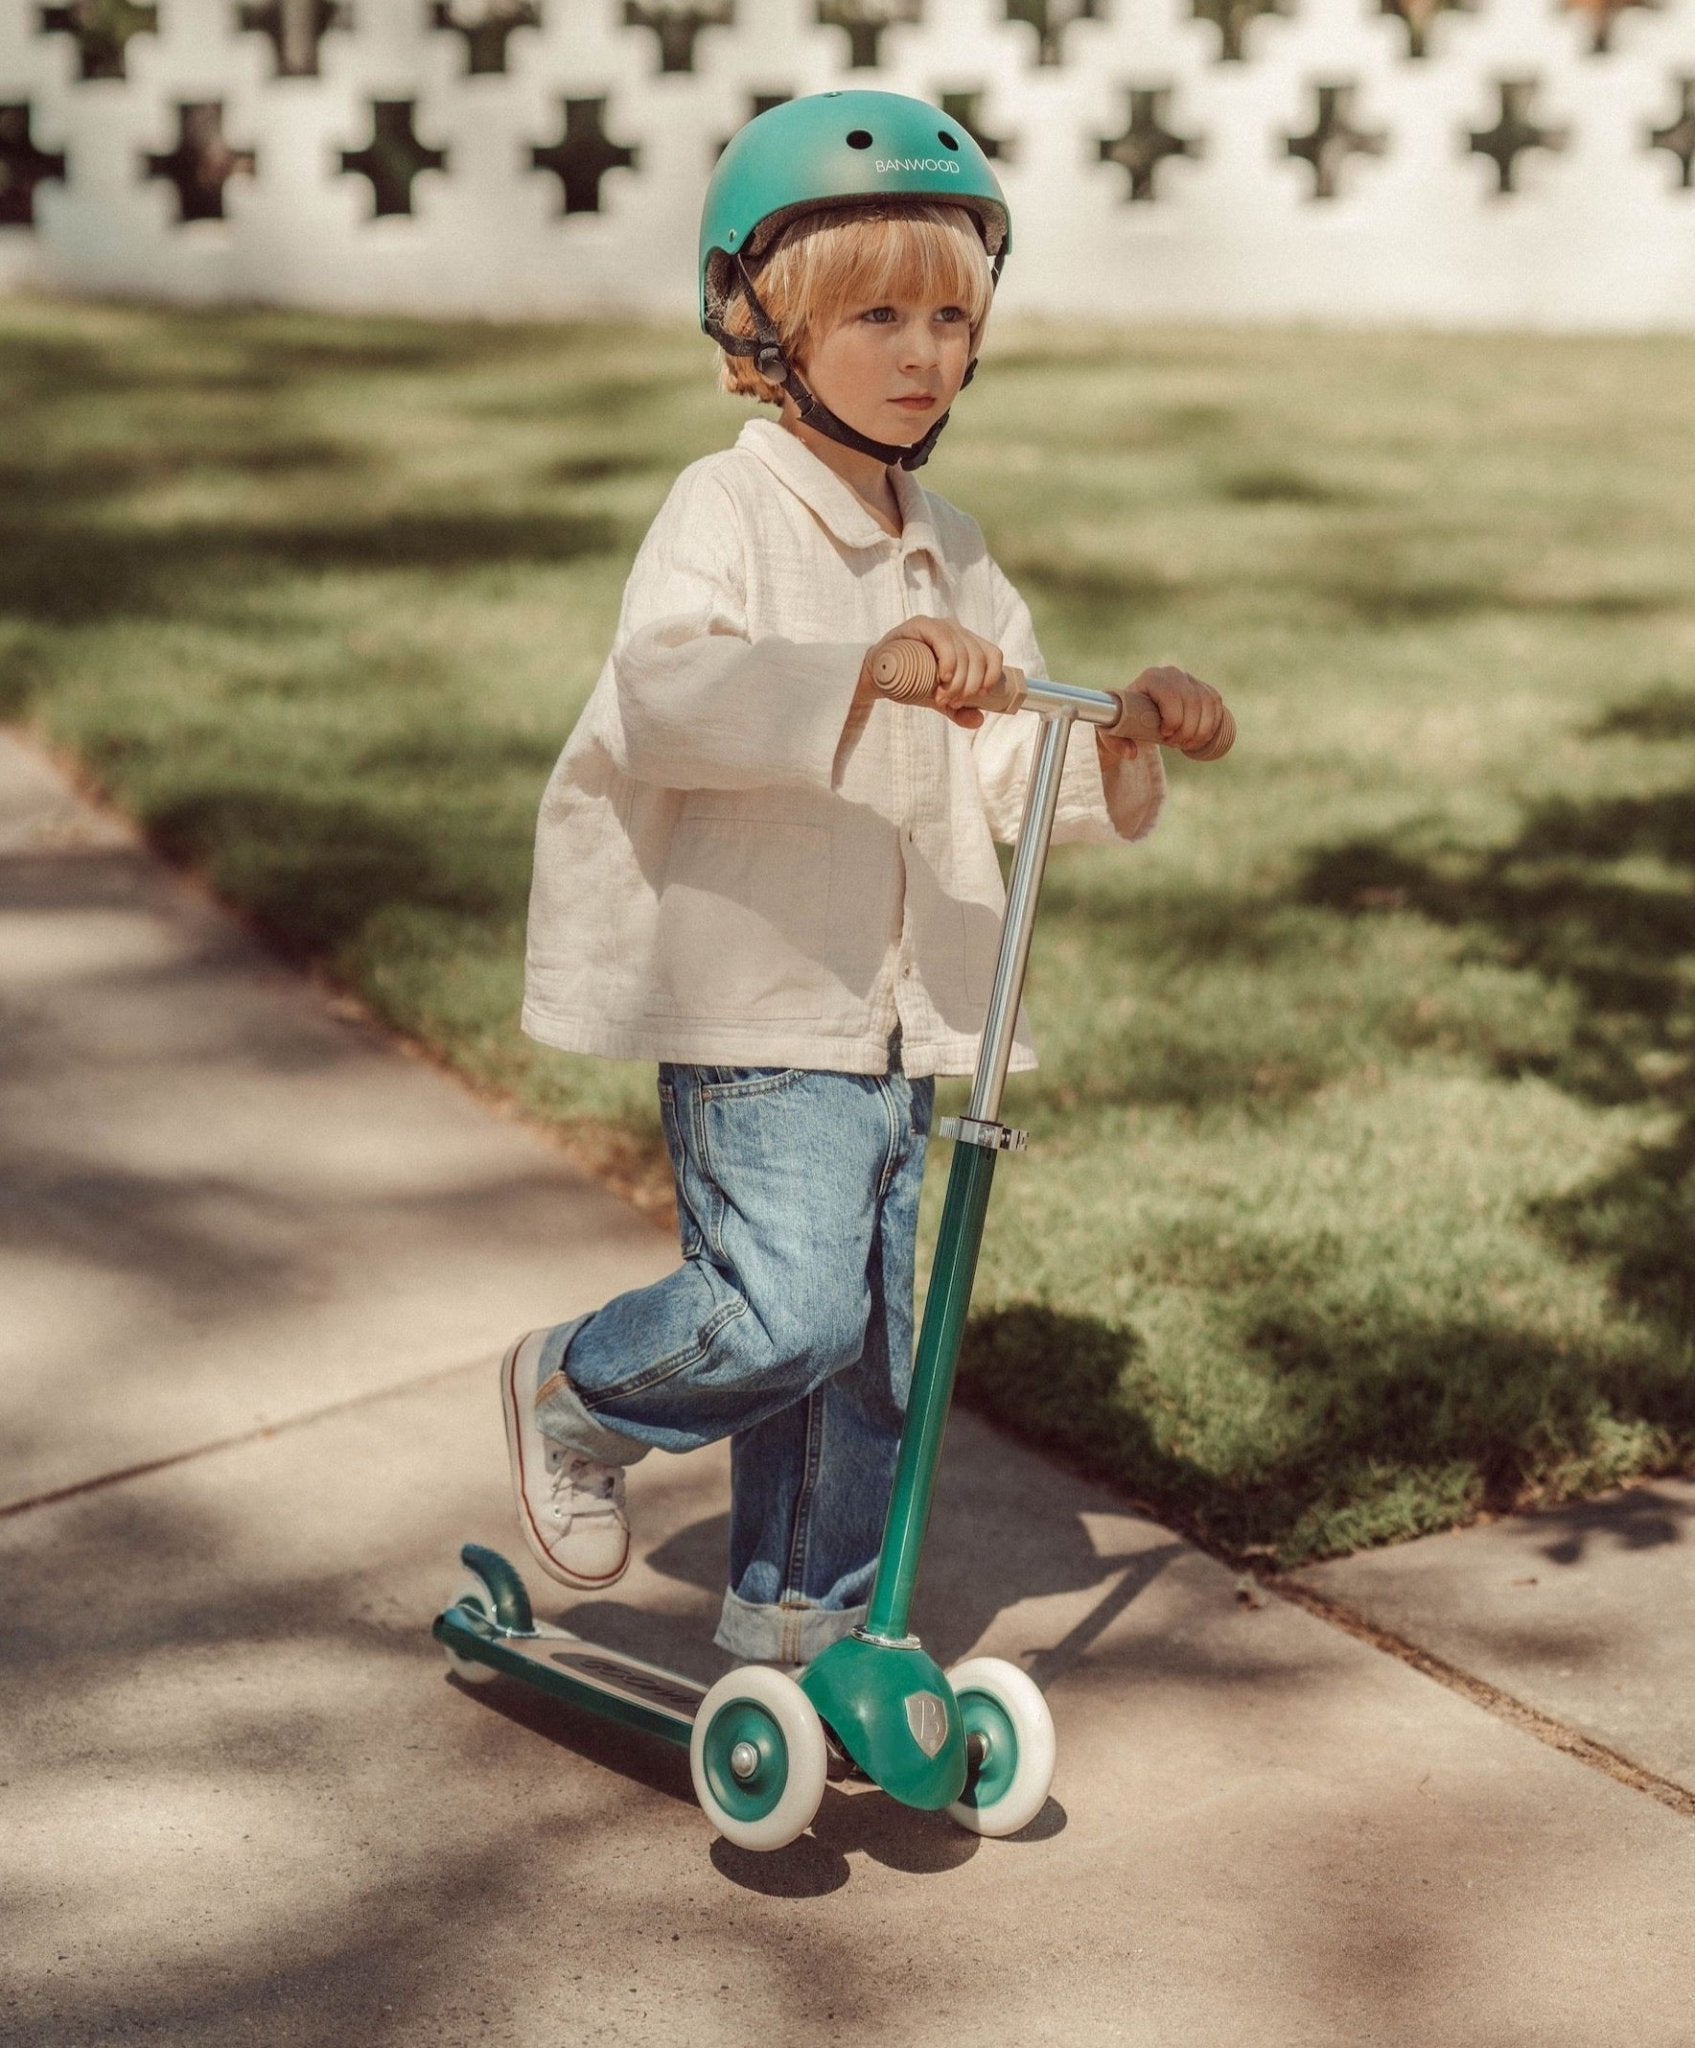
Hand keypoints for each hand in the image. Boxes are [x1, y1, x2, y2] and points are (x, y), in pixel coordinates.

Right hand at [860, 616, 1005, 729]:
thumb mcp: (938, 698)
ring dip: (958, 681)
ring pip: (963, 651)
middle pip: (978, 657)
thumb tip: (979, 720)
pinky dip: (948, 661)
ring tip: (942, 697)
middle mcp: (957, 630)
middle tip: (951, 703)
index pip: (992, 655)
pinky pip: (943, 638)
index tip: (978, 697)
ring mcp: (939, 625)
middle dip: (969, 686)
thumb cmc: (911, 683)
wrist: (878, 676)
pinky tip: (943, 677)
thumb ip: (958, 710)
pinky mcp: (921, 624)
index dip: (991, 676)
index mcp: (967, 643)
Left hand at [1099, 664, 1228, 763]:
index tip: (1164, 735)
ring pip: (1208, 703)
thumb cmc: (1122, 721)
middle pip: (1192, 701)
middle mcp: (1172, 674)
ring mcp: (1189, 679)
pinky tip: (1201, 737)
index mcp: (1151, 678)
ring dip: (1202, 729)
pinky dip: (1213, 723)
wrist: (1135, 713)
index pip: (1170, 694)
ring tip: (1186, 744)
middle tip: (1175, 745)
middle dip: (1187, 729)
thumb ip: (1115, 743)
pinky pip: (1216, 704)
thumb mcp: (1111, 732)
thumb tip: (1132, 753)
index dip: (1173, 718)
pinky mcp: (1202, 688)